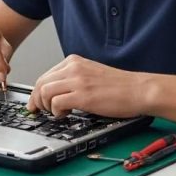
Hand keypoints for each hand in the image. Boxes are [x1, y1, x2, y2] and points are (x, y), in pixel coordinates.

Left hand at [27, 55, 151, 117]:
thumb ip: (74, 78)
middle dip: (37, 101)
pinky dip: (56, 112)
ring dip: (47, 107)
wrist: (139, 90)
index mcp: (74, 62)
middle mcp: (73, 68)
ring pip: (44, 93)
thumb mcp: (92, 73)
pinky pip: (56, 103)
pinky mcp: (83, 96)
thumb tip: (55, 92)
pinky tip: (67, 114)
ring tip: (59, 113)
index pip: (45, 75)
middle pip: (40, 83)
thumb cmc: (120, 86)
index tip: (36, 103)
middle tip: (41, 111)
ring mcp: (78, 81)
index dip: (37, 92)